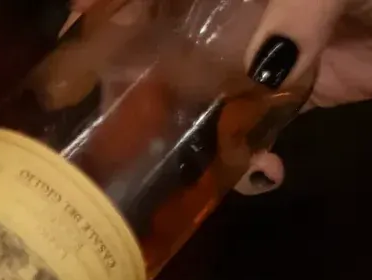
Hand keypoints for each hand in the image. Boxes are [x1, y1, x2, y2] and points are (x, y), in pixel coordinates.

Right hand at [70, 0, 371, 190]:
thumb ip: (292, 16)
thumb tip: (256, 70)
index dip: (104, 11)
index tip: (78, 43)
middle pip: (156, 33)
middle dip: (133, 81)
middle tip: (118, 127)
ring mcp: (260, 37)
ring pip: (193, 84)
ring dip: (182, 129)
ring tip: (176, 163)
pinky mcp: (293, 85)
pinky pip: (246, 124)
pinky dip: (244, 155)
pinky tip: (258, 172)